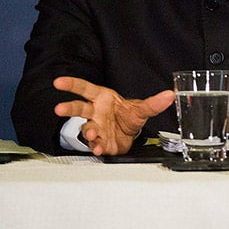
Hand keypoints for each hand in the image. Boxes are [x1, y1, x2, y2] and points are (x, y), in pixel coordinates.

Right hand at [53, 77, 174, 155]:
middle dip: (68, 108)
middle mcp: (95, 113)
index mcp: (101, 99)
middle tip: (59, 108)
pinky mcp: (99, 142)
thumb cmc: (127, 116)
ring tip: (91, 133)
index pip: (84, 88)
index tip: (58, 82)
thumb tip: (170, 94)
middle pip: (78, 108)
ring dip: (87, 131)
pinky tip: (99, 147)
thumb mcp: (142, 108)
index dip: (71, 84)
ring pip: (86, 128)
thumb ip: (155, 103)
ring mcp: (95, 128)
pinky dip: (96, 146)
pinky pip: (95, 144)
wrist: (130, 134)